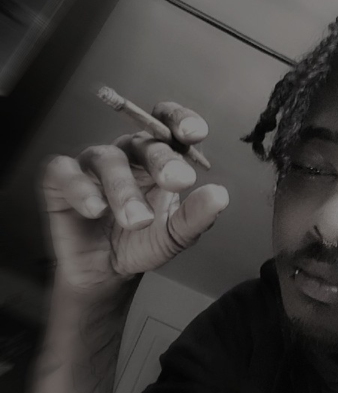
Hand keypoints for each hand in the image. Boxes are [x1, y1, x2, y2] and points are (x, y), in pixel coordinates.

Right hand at [42, 102, 228, 290]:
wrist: (108, 271)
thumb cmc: (142, 243)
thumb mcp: (175, 234)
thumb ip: (196, 216)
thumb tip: (220, 195)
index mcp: (158, 160)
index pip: (168, 127)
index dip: (180, 121)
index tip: (195, 133)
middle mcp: (127, 155)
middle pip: (143, 142)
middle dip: (162, 159)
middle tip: (178, 180)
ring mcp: (94, 166)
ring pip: (107, 159)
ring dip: (124, 189)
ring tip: (137, 220)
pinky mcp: (62, 180)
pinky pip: (65, 172)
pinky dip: (81, 189)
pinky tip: (96, 210)